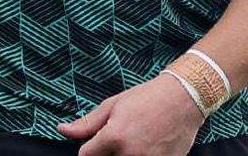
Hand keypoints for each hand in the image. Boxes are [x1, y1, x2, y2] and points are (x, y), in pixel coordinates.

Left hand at [58, 75, 204, 155]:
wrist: (185, 98)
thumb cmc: (148, 98)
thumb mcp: (114, 105)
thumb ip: (87, 124)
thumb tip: (62, 130)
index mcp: (114, 137)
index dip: (89, 149)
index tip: (99, 142)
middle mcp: (129, 154)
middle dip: (108, 153)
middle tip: (122, 138)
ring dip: (125, 155)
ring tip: (137, 141)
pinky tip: (150, 146)